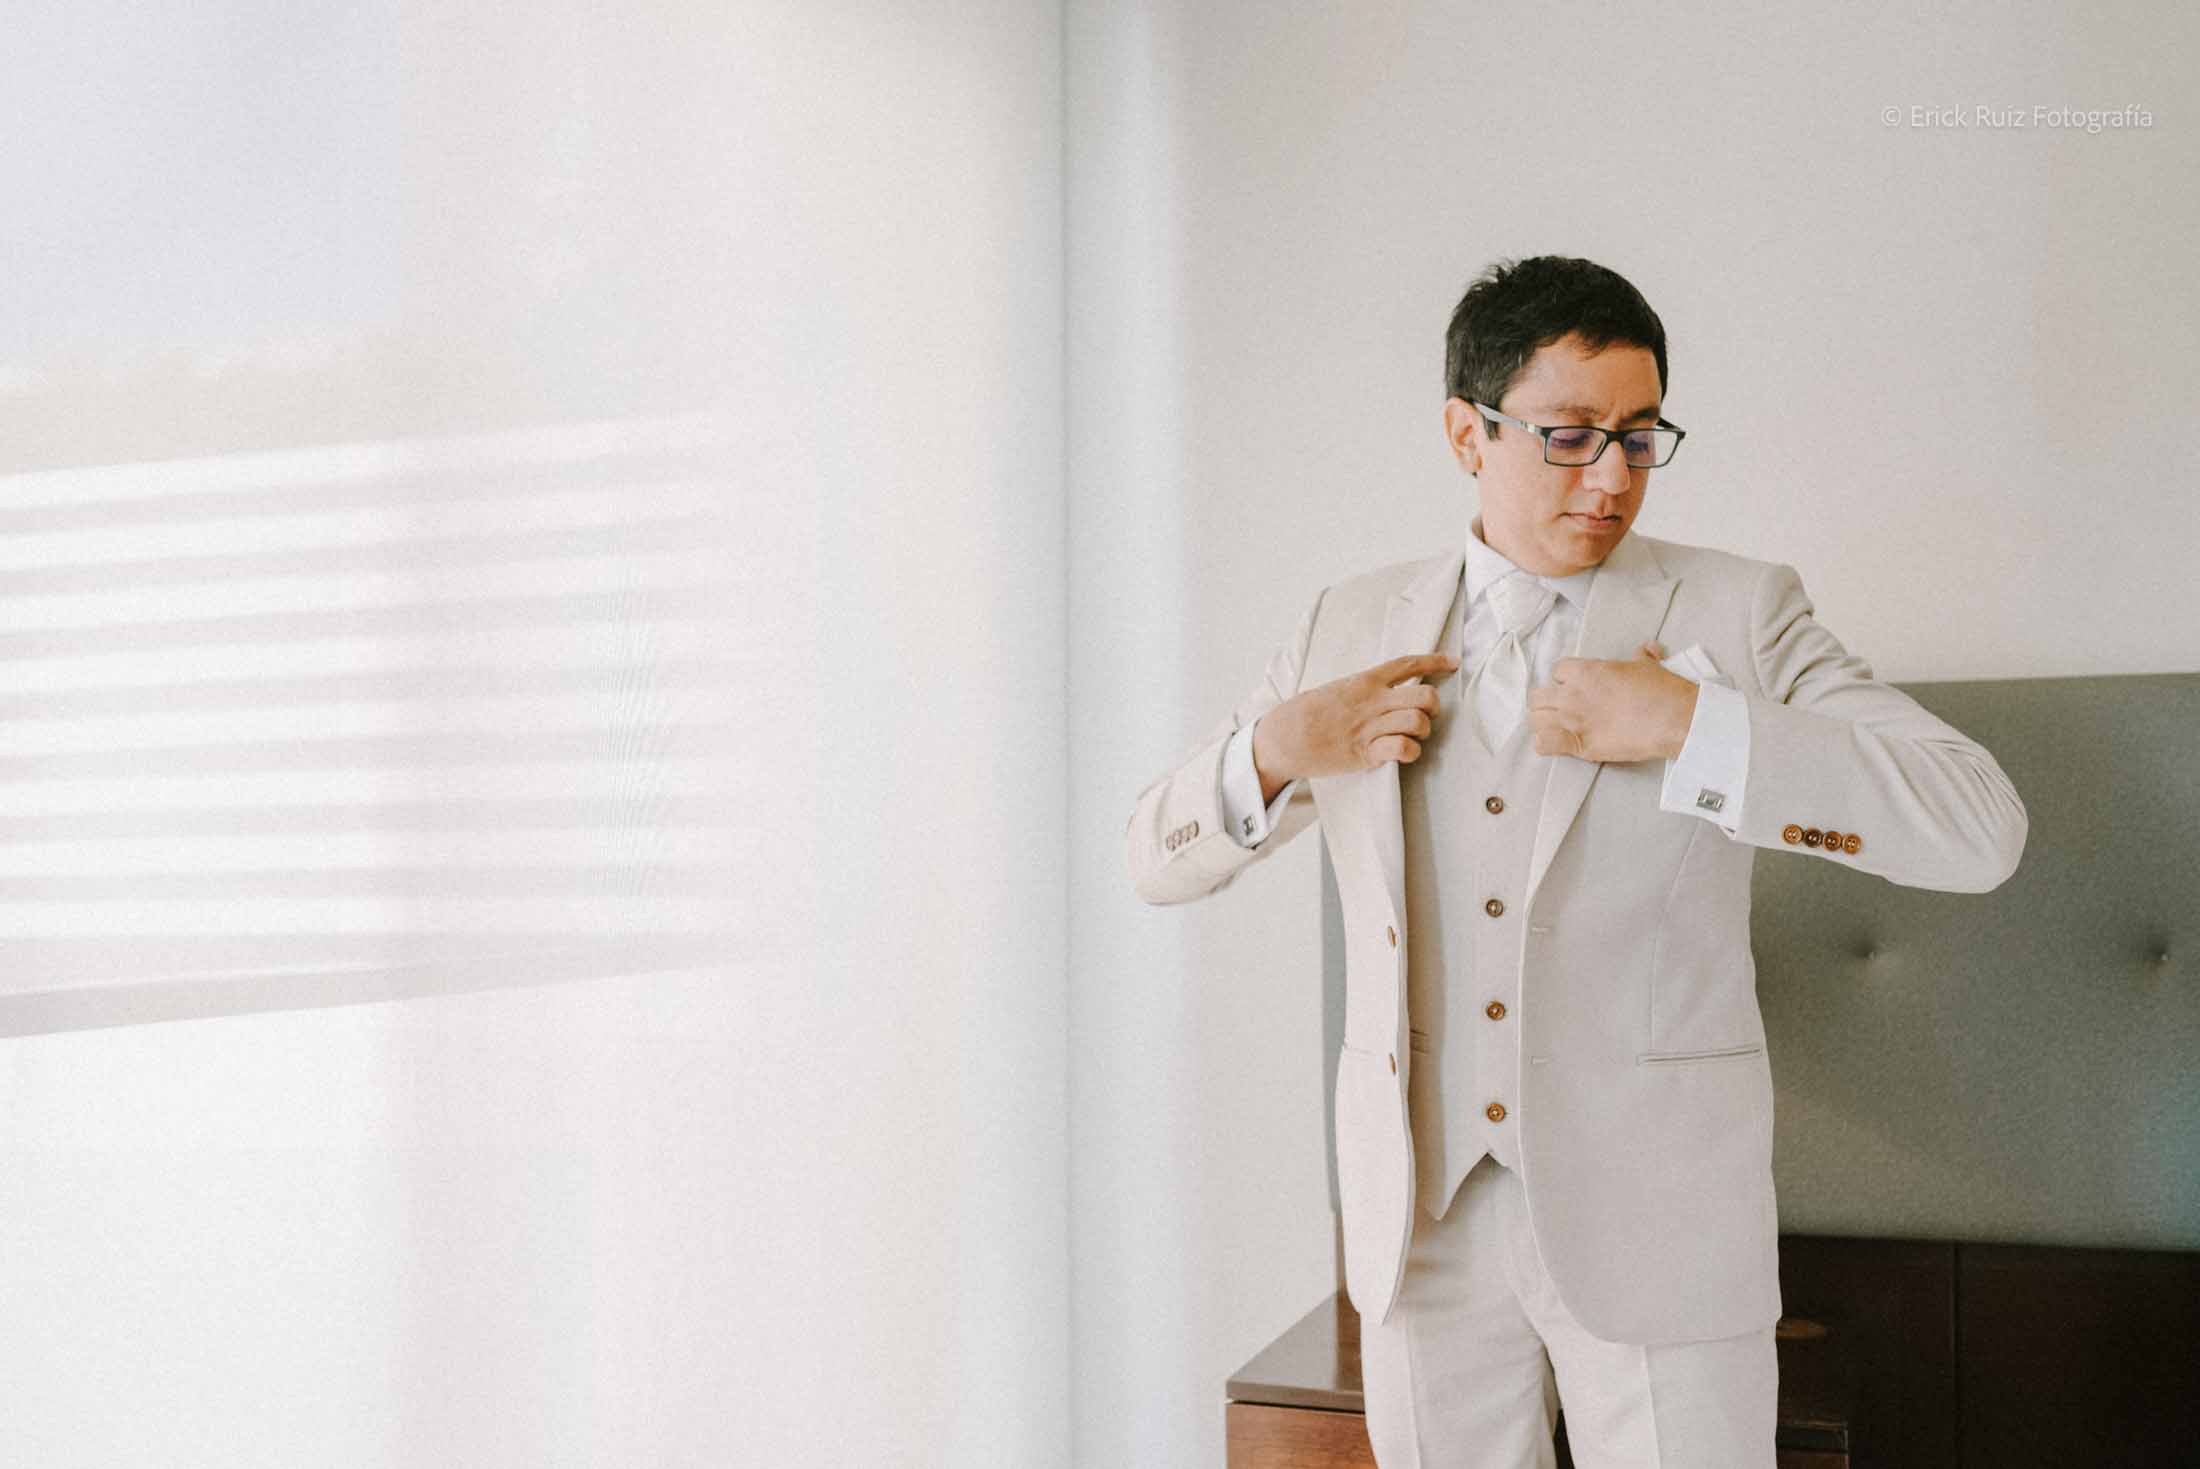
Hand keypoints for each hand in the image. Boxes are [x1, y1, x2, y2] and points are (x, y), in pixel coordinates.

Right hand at [1252, 652, 1459, 798]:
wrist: (1284, 737)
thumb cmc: (1308, 713)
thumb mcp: (1338, 687)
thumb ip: (1365, 686)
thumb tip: (1389, 685)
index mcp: (1364, 681)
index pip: (1408, 665)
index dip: (1435, 662)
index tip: (1452, 664)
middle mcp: (1371, 701)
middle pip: (1425, 696)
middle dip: (1434, 706)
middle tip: (1427, 713)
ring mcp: (1370, 728)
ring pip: (1418, 722)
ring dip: (1423, 730)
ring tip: (1412, 735)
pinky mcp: (1365, 754)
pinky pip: (1403, 749)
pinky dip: (1411, 751)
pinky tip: (1405, 752)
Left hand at [1526, 640, 1698, 763]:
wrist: (1674, 719)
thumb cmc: (1661, 689)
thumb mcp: (1648, 664)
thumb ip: (1640, 655)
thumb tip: (1647, 647)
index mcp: (1584, 671)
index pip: (1556, 671)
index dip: (1564, 679)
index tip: (1576, 686)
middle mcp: (1572, 695)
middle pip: (1537, 696)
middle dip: (1547, 701)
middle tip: (1562, 708)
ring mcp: (1573, 721)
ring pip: (1535, 720)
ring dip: (1543, 722)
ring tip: (1558, 727)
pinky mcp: (1580, 746)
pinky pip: (1543, 744)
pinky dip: (1546, 744)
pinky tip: (1558, 743)